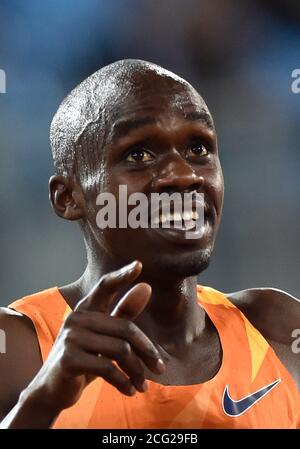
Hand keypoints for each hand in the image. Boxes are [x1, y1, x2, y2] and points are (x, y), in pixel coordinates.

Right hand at [27, 261, 164, 410]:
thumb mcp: (106, 338)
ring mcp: (71, 337)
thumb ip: (124, 313)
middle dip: (147, 351)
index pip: (105, 286)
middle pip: (125, 329)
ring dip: (136, 371)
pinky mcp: (69, 358)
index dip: (122, 276)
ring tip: (142, 384)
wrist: (53, 390)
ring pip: (121, 350)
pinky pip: (108, 368)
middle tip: (159, 368)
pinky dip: (124, 382)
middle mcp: (77, 318)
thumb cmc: (84, 361)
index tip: (139, 265)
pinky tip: (130, 391)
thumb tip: (146, 286)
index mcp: (86, 310)